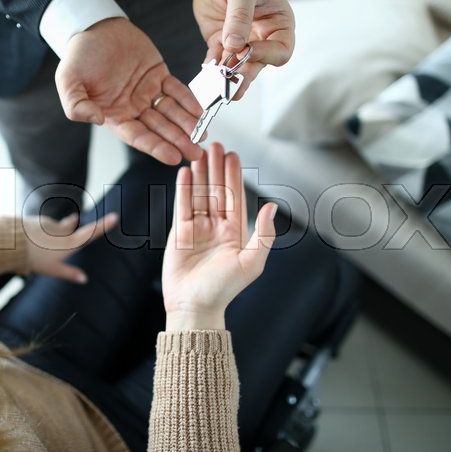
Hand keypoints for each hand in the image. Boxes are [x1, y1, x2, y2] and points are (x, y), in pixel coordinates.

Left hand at [20, 212, 117, 283]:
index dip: (103, 225)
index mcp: (68, 243)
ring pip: (54, 225)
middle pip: (70, 225)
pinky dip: (38, 230)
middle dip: (71, 224)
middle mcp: (61, 231)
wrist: (11, 244)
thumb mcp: (53, 270)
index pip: (90, 233)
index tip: (115, 216)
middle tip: (75, 219)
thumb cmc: (33, 259)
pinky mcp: (36, 220)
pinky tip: (29, 238)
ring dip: (51, 230)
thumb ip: (69, 273)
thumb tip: (84, 279)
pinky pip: (40, 225)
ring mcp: (48, 224)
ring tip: (42, 240)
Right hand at [56, 18, 203, 164]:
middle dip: (178, 141)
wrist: (94, 27)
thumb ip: (76, 105)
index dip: (155, 147)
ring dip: (187, 125)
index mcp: (114, 115)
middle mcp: (133, 107)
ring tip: (202, 136)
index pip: (138, 136)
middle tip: (195, 153)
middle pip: (159, 128)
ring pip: (171, 112)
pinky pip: (176, 90)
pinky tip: (199, 111)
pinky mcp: (159, 75)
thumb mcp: (68, 81)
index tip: (172, 157)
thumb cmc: (79, 55)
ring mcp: (147, 92)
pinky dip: (188, 100)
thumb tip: (96, 119)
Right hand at [162, 143, 277, 330]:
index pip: (235, 197)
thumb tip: (270, 207)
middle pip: (217, 190)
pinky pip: (182, 206)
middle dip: (216, 168)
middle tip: (213, 145)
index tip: (232, 155)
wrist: (194, 306)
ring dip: (200, 174)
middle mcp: (217, 227)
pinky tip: (185, 173)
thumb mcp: (251, 262)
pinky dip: (183, 189)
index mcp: (236, 233)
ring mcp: (198, 229)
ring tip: (197, 153)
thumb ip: (263, 234)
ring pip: (199, 194)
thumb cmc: (224, 289)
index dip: (234, 175)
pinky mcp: (180, 233)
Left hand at [193, 0, 294, 99]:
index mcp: (279, 23)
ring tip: (217, 88)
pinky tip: (206, 74)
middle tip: (231, 87)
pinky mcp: (222, 44)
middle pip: (258, 64)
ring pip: (238, 68)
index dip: (265, 55)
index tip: (247, 51)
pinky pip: (218, 61)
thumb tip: (236, 44)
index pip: (280, 50)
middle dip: (244, 75)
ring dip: (227, 78)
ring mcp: (242, 43)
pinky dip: (211, 69)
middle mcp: (263, 37)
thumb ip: (240, 15)